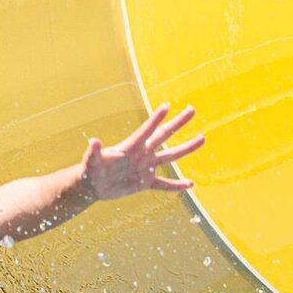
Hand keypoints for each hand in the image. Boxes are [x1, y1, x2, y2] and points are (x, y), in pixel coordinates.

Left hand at [80, 104, 204, 200]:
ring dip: (186, 148)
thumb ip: (94, 153)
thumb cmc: (90, 171)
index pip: (146, 130)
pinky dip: (176, 186)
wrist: (92, 186)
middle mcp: (141, 153)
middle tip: (191, 110)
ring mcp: (146, 167)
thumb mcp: (91, 162)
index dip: (156, 118)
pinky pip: (165, 185)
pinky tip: (190, 185)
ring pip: (170, 156)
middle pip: (164, 135)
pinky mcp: (145, 183)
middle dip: (177, 123)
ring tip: (202, 138)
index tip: (167, 106)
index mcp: (130, 147)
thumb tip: (93, 142)